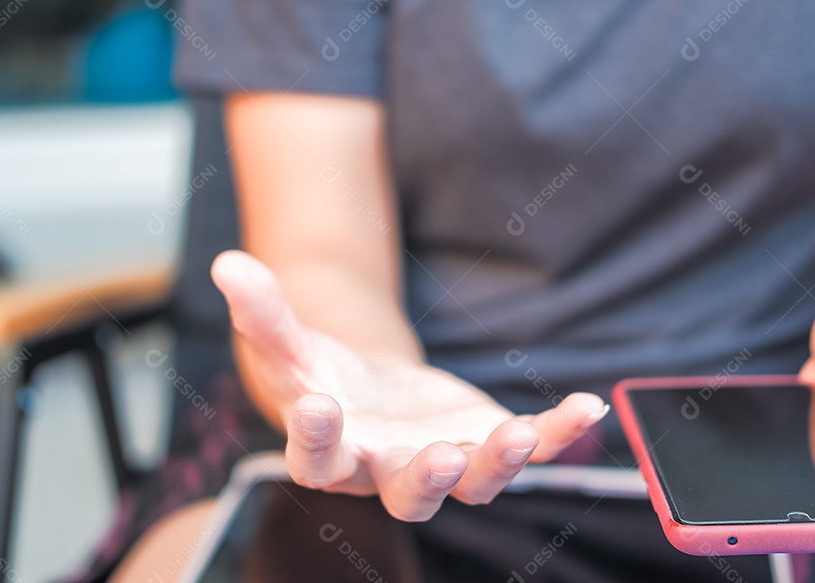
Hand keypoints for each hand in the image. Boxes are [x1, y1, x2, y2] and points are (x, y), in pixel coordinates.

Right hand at [211, 251, 608, 520]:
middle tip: (440, 455)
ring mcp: (442, 463)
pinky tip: (588, 408)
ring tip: (520, 433)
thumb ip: (264, 313)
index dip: (316, 440)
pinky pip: (528, 450)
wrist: (371, 400)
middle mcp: (386, 472)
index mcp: (331, 452)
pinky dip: (558, 435)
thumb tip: (226, 264)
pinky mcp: (485, 446)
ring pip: (473, 482)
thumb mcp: (293, 344)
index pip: (315, 458)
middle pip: (404, 491)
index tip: (320, 409)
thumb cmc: (326, 378)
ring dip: (498, 463)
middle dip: (424, 478)